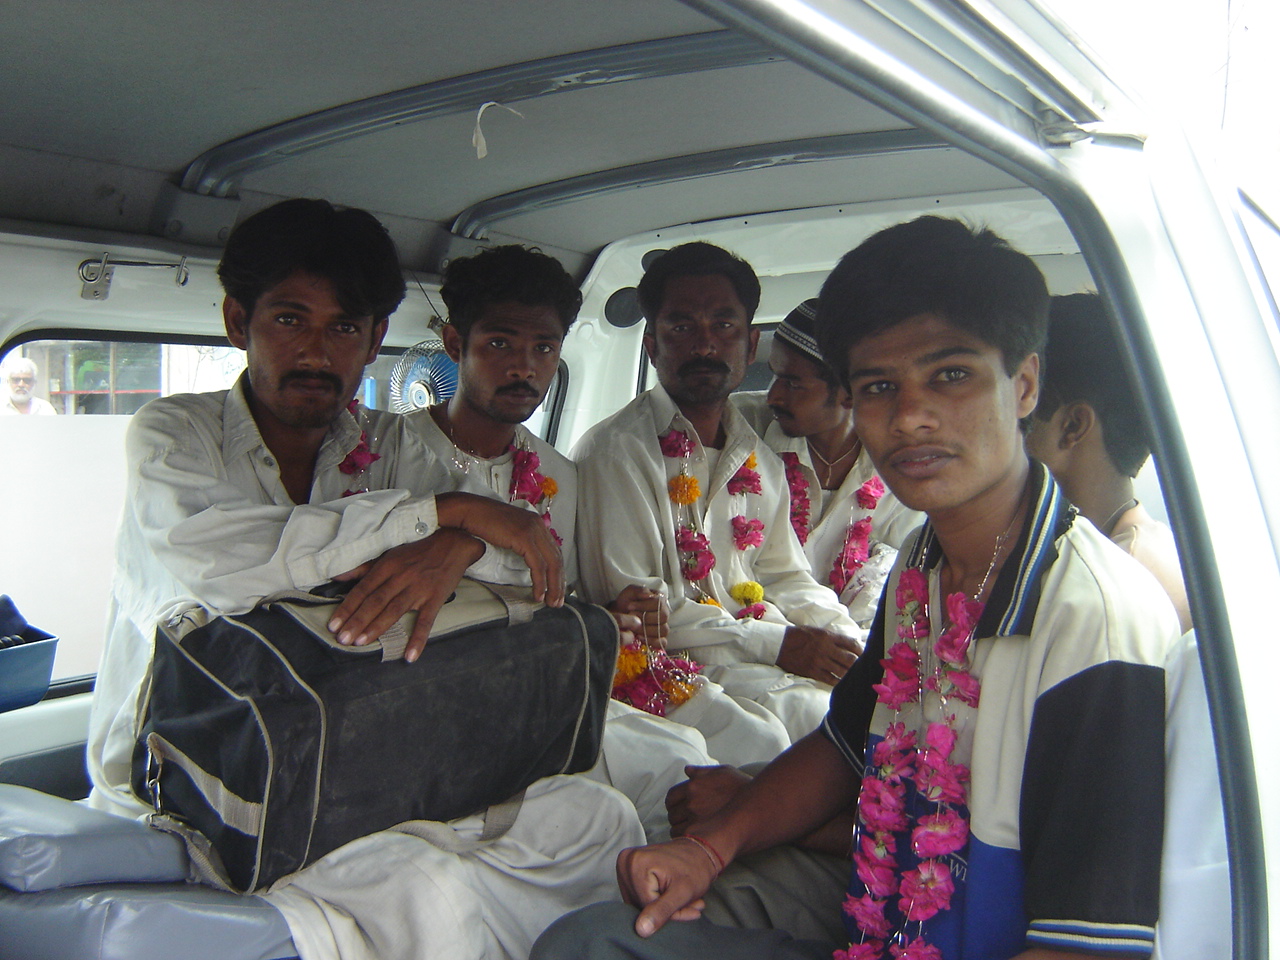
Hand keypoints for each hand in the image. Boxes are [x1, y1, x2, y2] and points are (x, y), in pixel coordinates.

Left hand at [328, 528, 483, 662]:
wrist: (453, 542)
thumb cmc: (418, 550)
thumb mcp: (389, 553)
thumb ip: (363, 567)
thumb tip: (336, 576)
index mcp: (387, 566)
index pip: (363, 590)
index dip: (347, 608)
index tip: (334, 625)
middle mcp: (401, 577)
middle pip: (375, 602)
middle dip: (357, 621)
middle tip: (343, 639)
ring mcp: (419, 589)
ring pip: (394, 610)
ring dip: (377, 628)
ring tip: (361, 642)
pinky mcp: (436, 598)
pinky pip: (425, 621)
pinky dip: (418, 639)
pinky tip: (409, 656)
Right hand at [436, 492, 564, 606]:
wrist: (469, 511)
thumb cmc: (482, 522)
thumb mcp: (508, 531)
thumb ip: (520, 540)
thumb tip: (526, 557)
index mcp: (536, 523)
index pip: (554, 551)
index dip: (557, 572)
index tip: (556, 589)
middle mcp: (538, 525)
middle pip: (557, 558)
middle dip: (559, 583)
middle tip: (557, 602)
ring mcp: (532, 531)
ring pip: (551, 564)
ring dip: (553, 586)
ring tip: (550, 602)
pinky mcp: (524, 538)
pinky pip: (538, 565)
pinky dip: (540, 582)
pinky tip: (538, 594)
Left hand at [608, 585, 668, 647]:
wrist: (618, 615)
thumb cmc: (626, 602)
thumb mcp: (630, 592)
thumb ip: (639, 591)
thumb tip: (649, 595)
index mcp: (659, 599)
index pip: (659, 603)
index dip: (644, 605)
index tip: (629, 606)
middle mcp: (664, 612)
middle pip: (663, 616)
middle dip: (645, 617)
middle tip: (631, 617)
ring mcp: (662, 626)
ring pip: (663, 630)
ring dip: (647, 629)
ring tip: (633, 627)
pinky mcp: (658, 638)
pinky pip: (662, 642)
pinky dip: (652, 641)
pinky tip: (639, 637)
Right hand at [616, 839, 717, 937]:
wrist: (699, 852)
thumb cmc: (695, 868)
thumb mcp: (683, 892)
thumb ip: (662, 910)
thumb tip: (641, 930)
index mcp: (635, 863)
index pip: (646, 906)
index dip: (669, 912)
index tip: (689, 906)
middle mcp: (625, 862)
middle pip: (641, 904)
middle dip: (666, 910)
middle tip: (688, 904)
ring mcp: (625, 866)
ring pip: (641, 903)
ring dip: (663, 908)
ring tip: (682, 900)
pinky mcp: (628, 871)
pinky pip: (640, 896)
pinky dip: (658, 901)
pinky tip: (673, 895)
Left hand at [667, 764, 752, 836]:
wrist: (757, 808)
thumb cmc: (741, 787)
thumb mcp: (723, 772)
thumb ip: (702, 771)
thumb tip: (687, 770)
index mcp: (693, 785)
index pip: (671, 796)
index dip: (673, 803)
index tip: (677, 807)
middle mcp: (691, 802)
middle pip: (672, 813)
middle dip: (676, 816)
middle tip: (684, 819)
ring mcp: (695, 819)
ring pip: (675, 827)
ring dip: (679, 828)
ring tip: (689, 830)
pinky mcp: (701, 834)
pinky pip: (683, 838)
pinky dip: (684, 839)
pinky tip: (693, 838)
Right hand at [775, 625, 863, 683]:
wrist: (779, 644)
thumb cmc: (798, 635)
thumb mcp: (817, 631)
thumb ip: (832, 637)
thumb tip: (849, 644)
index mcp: (827, 636)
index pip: (851, 643)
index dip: (861, 650)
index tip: (865, 654)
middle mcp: (825, 648)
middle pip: (850, 659)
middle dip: (859, 664)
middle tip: (864, 667)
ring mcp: (819, 661)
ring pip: (843, 671)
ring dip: (851, 674)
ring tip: (856, 676)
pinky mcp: (812, 672)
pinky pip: (830, 679)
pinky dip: (839, 682)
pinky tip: (843, 683)